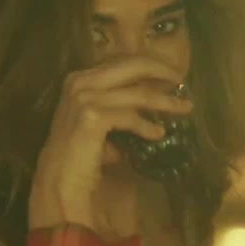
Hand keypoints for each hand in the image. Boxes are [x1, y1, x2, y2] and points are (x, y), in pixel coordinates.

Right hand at [29, 56, 191, 234]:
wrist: (59, 183)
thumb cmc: (80, 156)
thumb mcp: (100, 123)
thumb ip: (121, 108)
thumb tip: (152, 108)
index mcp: (80, 79)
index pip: (123, 62)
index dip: (151, 66)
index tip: (172, 75)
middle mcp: (80, 82)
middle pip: (133, 65)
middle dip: (163, 70)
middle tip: (183, 80)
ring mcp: (85, 97)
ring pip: (138, 93)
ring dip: (165, 101)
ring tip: (185, 108)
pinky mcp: (92, 117)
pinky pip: (131, 117)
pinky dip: (148, 127)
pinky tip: (158, 135)